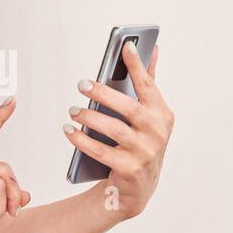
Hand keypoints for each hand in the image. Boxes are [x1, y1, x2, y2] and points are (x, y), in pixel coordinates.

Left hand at [64, 42, 172, 218]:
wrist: (138, 187)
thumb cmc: (140, 142)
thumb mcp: (149, 116)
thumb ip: (148, 84)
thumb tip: (153, 49)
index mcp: (162, 115)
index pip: (149, 86)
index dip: (138, 66)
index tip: (126, 45)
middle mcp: (158, 133)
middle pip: (129, 108)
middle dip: (104, 94)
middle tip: (82, 84)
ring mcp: (146, 153)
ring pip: (114, 130)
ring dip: (90, 118)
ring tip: (73, 110)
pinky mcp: (130, 170)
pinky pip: (102, 152)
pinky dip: (83, 141)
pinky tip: (69, 131)